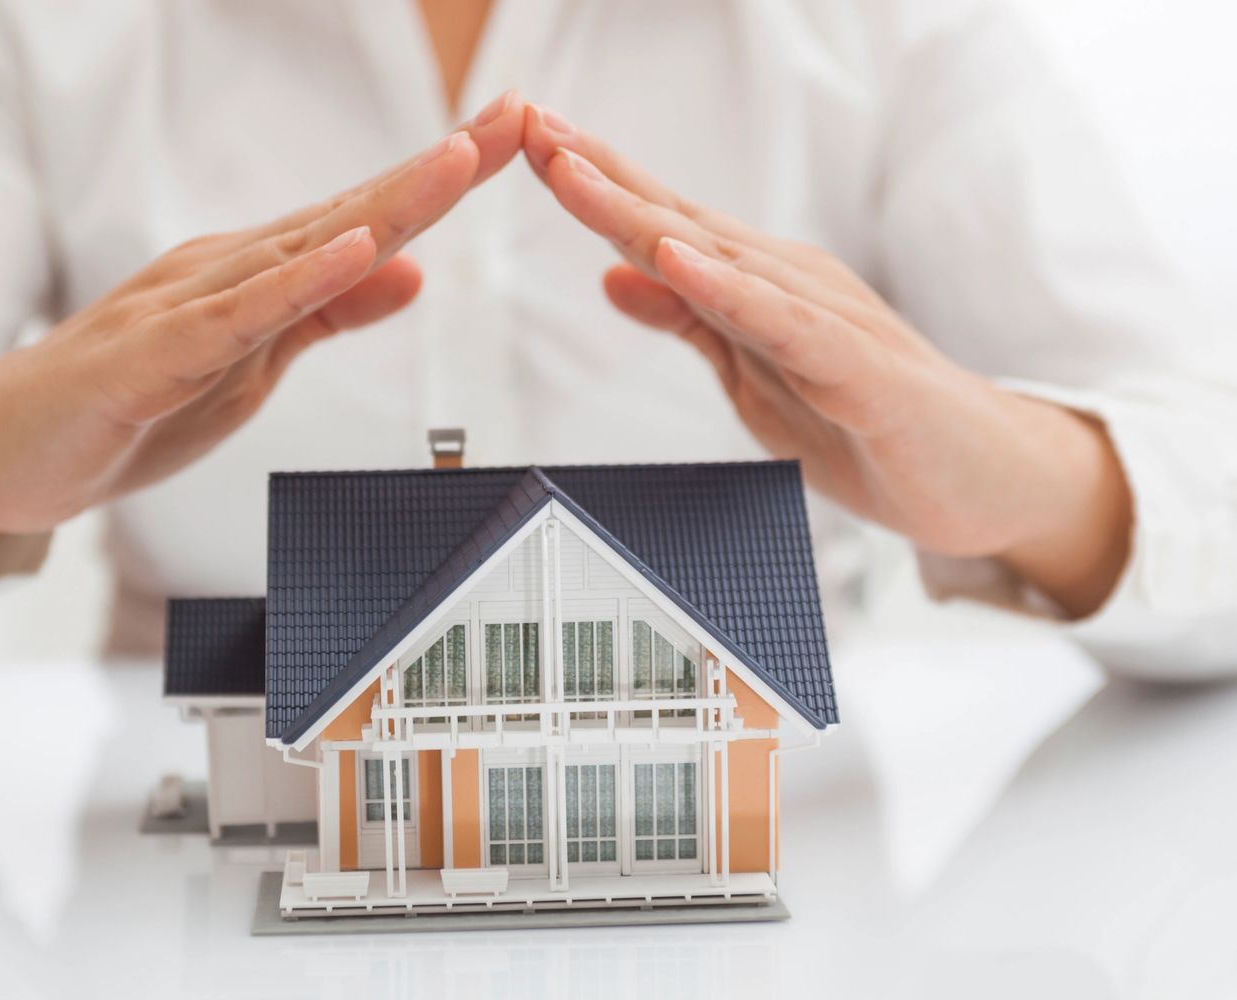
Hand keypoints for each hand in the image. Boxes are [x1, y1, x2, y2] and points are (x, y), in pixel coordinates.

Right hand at [0, 93, 525, 594]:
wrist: (6, 453)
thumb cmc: (131, 406)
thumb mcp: (254, 367)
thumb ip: (326, 317)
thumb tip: (413, 273)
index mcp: (260, 275)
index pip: (369, 218)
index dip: (445, 178)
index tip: (517, 133)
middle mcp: (229, 269)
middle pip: (353, 210)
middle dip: (441, 164)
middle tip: (522, 112)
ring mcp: (187, 304)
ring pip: (305, 246)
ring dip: (388, 201)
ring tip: (461, 157)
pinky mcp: (151, 355)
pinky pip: (236, 314)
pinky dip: (298, 280)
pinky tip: (354, 248)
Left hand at [522, 105, 1131, 616]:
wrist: (977, 479)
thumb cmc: (863, 422)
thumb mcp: (750, 375)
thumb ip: (688, 321)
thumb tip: (611, 275)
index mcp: (752, 283)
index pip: (657, 222)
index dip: (589, 181)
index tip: (522, 139)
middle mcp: (785, 280)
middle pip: (674, 218)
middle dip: (595, 171)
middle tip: (526, 121)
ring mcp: (823, 317)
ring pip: (717, 255)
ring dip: (639, 211)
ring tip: (572, 172)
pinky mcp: (857, 367)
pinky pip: (783, 323)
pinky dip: (728, 290)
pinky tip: (677, 258)